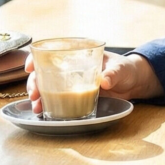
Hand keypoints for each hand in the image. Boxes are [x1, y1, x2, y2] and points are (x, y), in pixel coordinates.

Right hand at [25, 51, 162, 114]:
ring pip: (48, 86)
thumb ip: (113, 74)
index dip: (36, 58)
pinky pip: (59, 99)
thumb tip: (104, 81)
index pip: (51, 52)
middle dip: (34, 82)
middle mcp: (71, 67)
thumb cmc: (127, 69)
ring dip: (39, 96)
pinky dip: (49, 105)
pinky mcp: (77, 95)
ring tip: (36, 107)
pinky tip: (43, 112)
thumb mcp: (121, 69)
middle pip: (44, 72)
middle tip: (34, 94)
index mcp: (78, 54)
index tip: (29, 67)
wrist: (135, 83)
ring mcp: (72, 82)